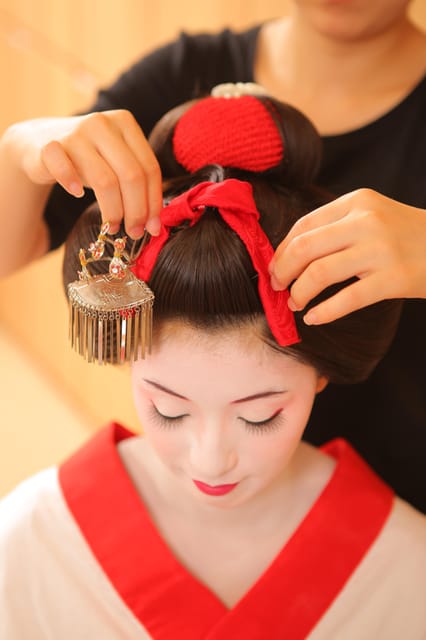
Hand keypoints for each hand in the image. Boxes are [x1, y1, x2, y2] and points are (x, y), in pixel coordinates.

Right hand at [17, 110, 161, 236]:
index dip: (154, 202)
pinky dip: (72, 184)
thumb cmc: (89, 158)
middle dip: (137, 211)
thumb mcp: (116, 163)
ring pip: (105, 180)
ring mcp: (75, 133)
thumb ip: (138, 184)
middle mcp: (102, 123)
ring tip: (113, 227)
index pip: (149, 168)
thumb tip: (155, 226)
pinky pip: (64, 170)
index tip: (153, 228)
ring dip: (113, 211)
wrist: (40, 141)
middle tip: (135, 232)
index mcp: (125, 123)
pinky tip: (77, 194)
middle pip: (131, 175)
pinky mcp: (49, 146)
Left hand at [269, 188, 425, 323]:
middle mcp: (367, 221)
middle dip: (282, 272)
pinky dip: (323, 312)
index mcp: (357, 202)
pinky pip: (346, 299)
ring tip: (295, 303)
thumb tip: (290, 255)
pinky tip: (313, 318)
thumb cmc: (405, 235)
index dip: (282, 250)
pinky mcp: (393, 279)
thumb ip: (337, 227)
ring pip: (319, 274)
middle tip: (277, 287)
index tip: (274, 268)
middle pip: (305, 248)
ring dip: (299, 293)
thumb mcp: (373, 216)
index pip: (304, 226)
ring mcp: (381, 250)